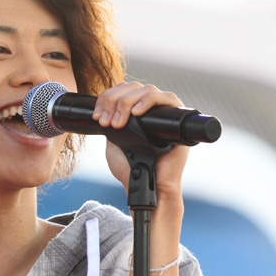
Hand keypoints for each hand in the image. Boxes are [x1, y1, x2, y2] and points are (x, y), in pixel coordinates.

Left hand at [93, 81, 189, 200]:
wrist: (144, 188)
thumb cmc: (131, 170)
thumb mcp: (113, 142)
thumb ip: (112, 124)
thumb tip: (106, 107)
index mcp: (137, 113)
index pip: (123, 90)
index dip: (107, 98)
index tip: (97, 117)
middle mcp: (152, 110)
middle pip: (133, 88)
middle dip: (114, 101)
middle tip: (106, 122)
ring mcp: (166, 113)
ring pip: (147, 90)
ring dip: (127, 102)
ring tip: (118, 122)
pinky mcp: (178, 120)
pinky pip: (169, 99)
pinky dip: (150, 100)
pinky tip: (137, 112)